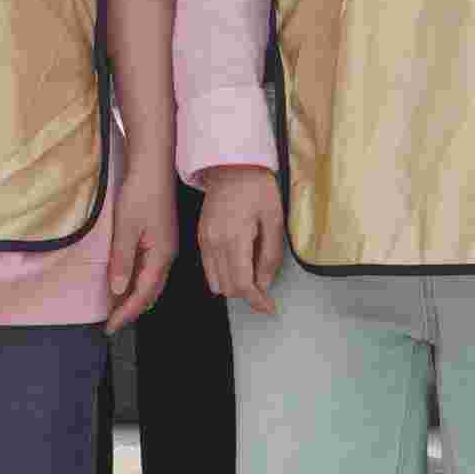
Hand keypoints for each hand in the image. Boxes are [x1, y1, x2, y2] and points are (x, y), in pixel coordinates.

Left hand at [102, 161, 177, 329]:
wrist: (153, 165)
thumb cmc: (141, 191)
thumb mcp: (125, 228)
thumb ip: (122, 260)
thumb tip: (117, 290)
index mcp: (160, 255)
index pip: (143, 294)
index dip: (126, 313)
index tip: (110, 327)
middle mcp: (166, 254)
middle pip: (151, 293)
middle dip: (131, 310)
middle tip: (111, 324)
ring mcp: (164, 246)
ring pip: (151, 282)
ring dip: (134, 298)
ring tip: (116, 309)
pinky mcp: (160, 238)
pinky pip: (149, 269)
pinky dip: (137, 282)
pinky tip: (125, 282)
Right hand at [198, 170, 285, 314]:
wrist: (231, 166)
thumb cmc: (257, 188)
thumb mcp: (274, 220)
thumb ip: (269, 255)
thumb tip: (265, 284)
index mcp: (235, 238)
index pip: (242, 284)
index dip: (257, 301)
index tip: (269, 307)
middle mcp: (215, 243)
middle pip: (228, 288)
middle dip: (248, 295)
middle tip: (265, 291)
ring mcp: (204, 241)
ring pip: (216, 282)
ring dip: (234, 287)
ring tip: (253, 277)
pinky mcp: (201, 237)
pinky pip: (208, 269)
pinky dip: (223, 276)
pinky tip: (239, 267)